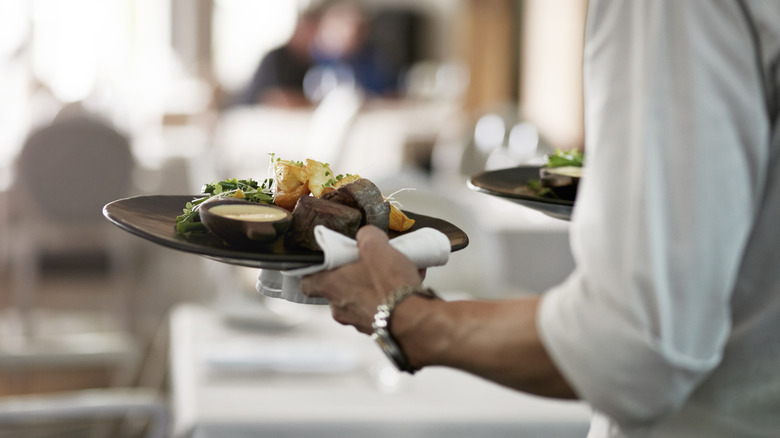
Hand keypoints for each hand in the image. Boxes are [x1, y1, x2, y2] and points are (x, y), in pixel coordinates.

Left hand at [301, 225, 422, 333]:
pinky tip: (409, 282)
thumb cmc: (390, 286)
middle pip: (340, 287)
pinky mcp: (380, 329)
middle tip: (369, 262)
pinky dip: (391, 297)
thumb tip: (367, 236)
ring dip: (375, 285)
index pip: (308, 282)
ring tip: (396, 270)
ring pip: (363, 298)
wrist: (415, 319)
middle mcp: (341, 308)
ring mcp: (359, 321)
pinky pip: (382, 308)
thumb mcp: (375, 245)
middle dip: (355, 274)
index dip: (316, 270)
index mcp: (331, 287)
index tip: (327, 261)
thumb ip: (366, 235)